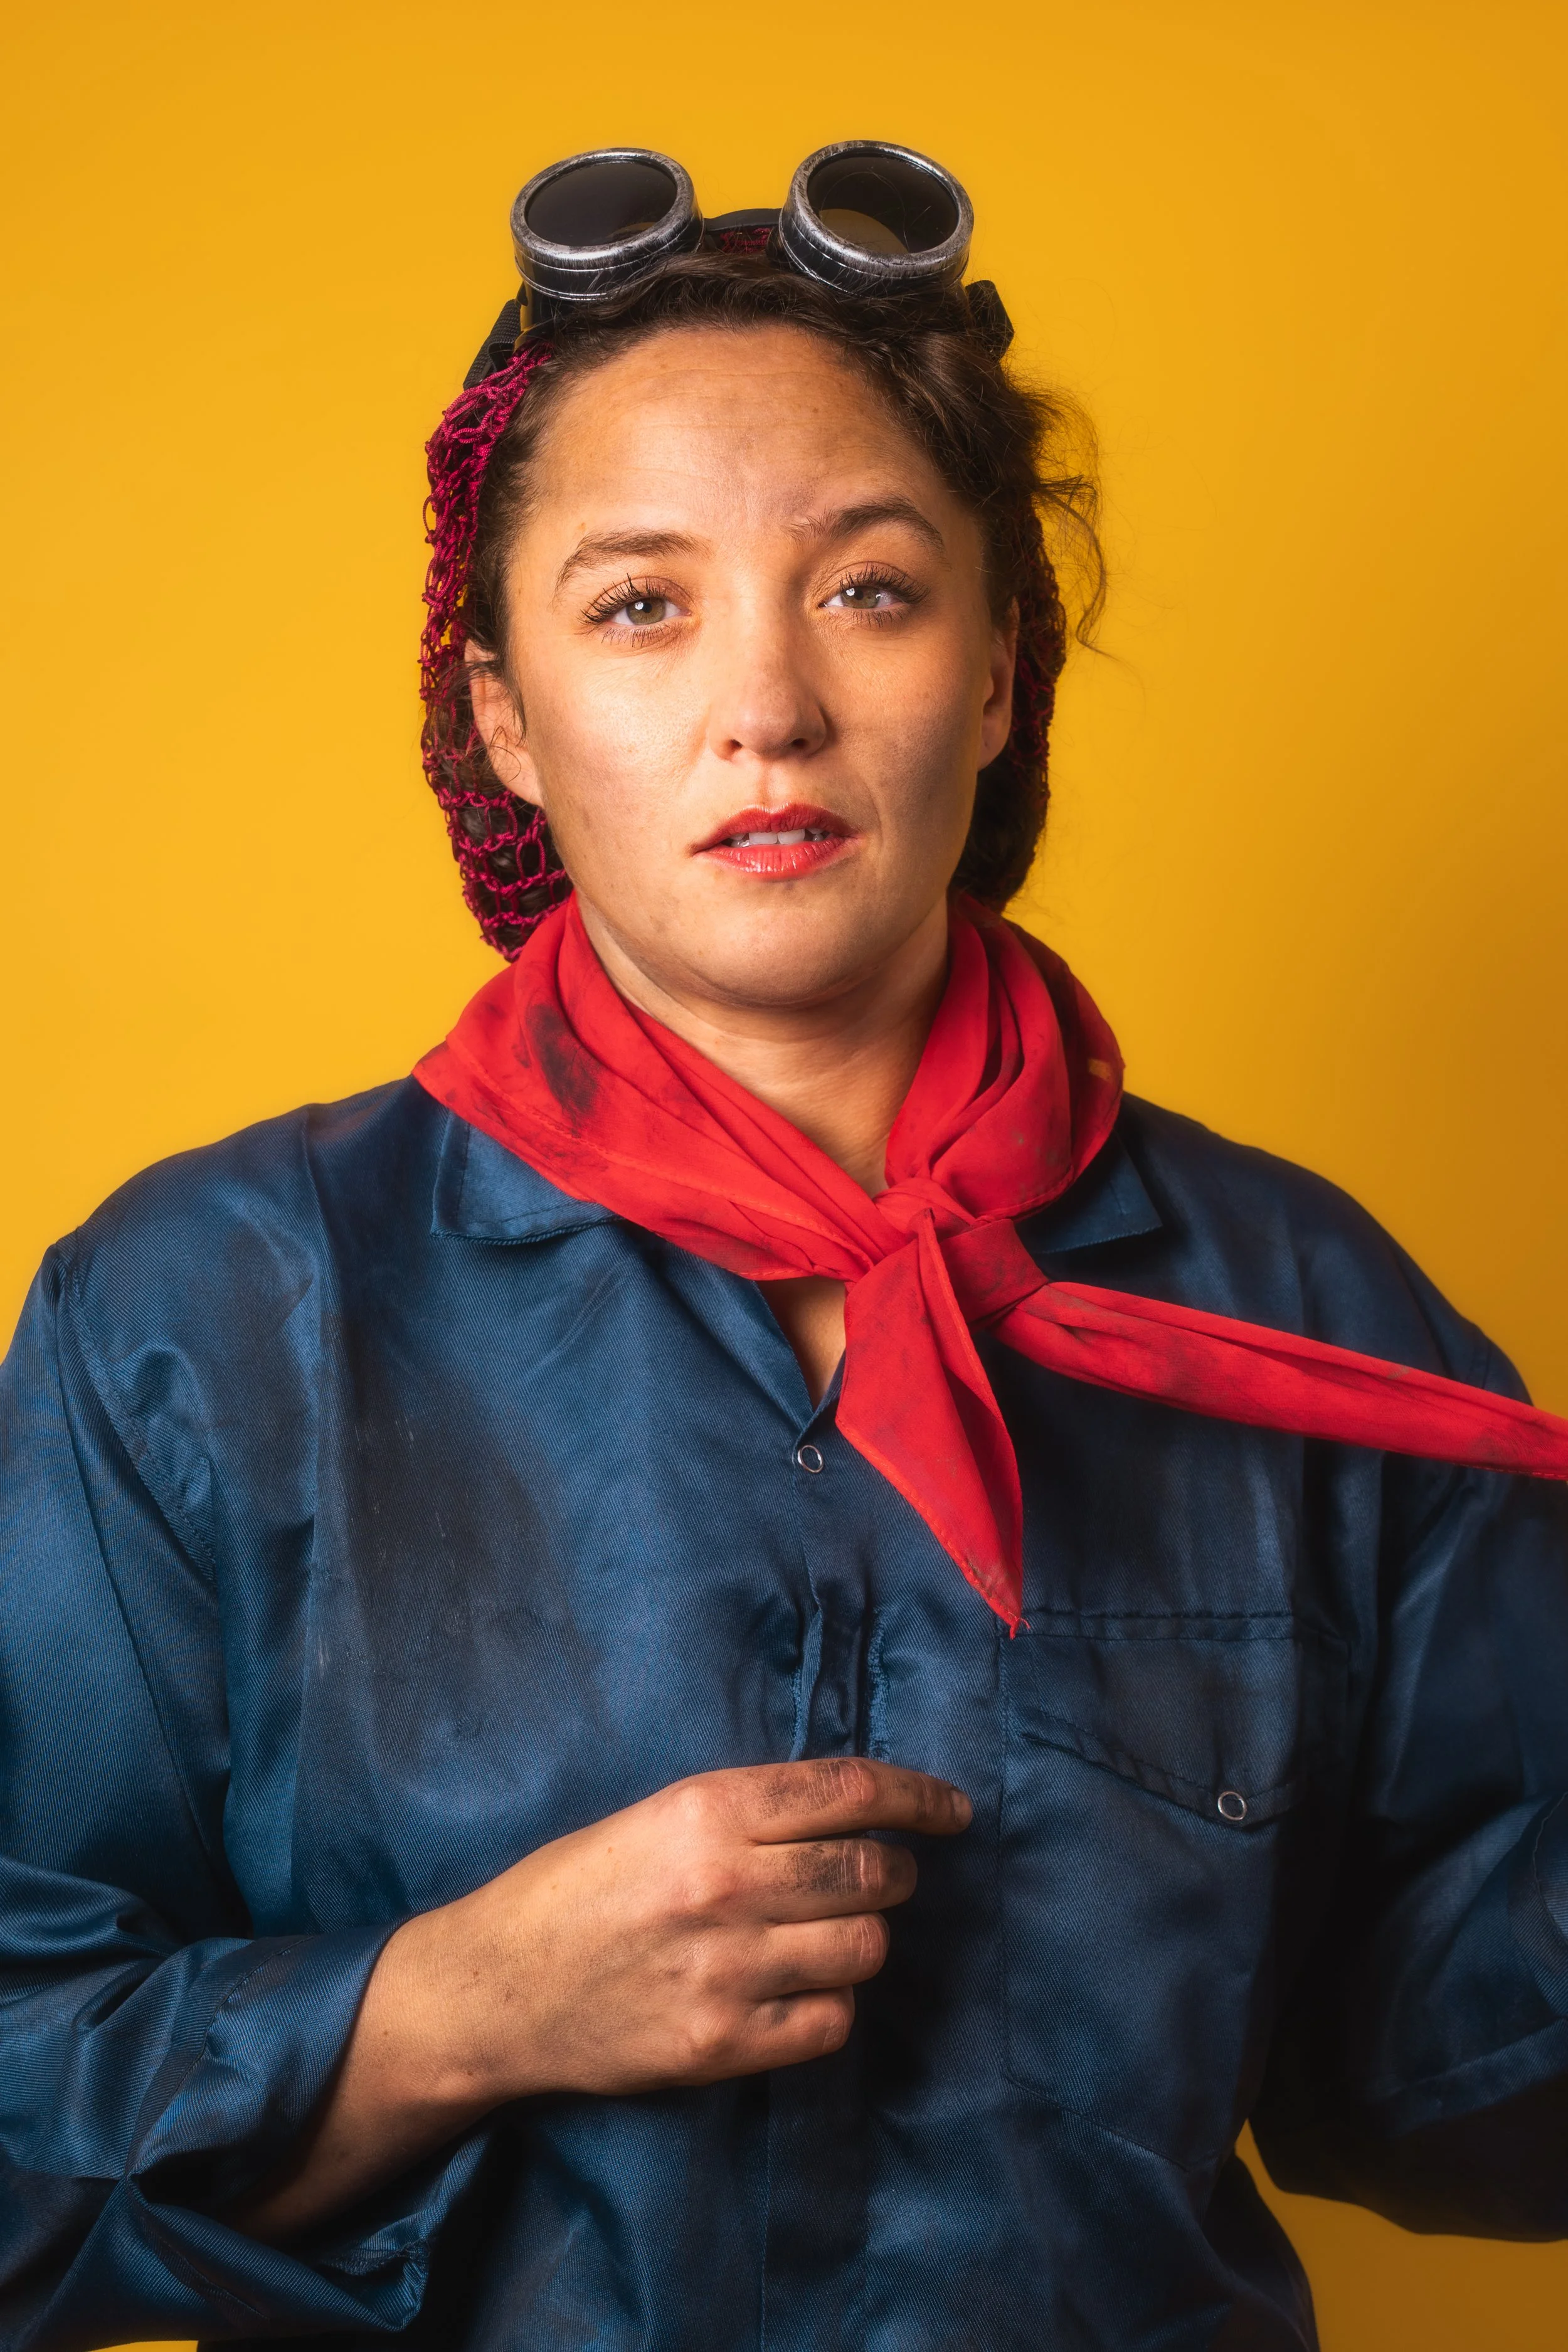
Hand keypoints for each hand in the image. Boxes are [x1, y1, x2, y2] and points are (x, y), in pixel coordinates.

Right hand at [236, 1756, 970, 2242]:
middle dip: (895, 1872)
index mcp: (706, 1810)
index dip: (919, 1797)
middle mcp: (725, 1884)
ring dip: (862, 1939)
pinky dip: (831, 2005)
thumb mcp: (657, 1815)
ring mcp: (727, 1970)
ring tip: (826, 1935)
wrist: (499, 1989)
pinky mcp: (723, 2044)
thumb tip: (855, 1809)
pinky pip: (831, 2024)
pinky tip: (799, 1990)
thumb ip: (750, 1810)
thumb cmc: (577, 1888)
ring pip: (863, 1949)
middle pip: (872, 1873)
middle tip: (882, 1876)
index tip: (953, 1810)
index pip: (851, 1792)